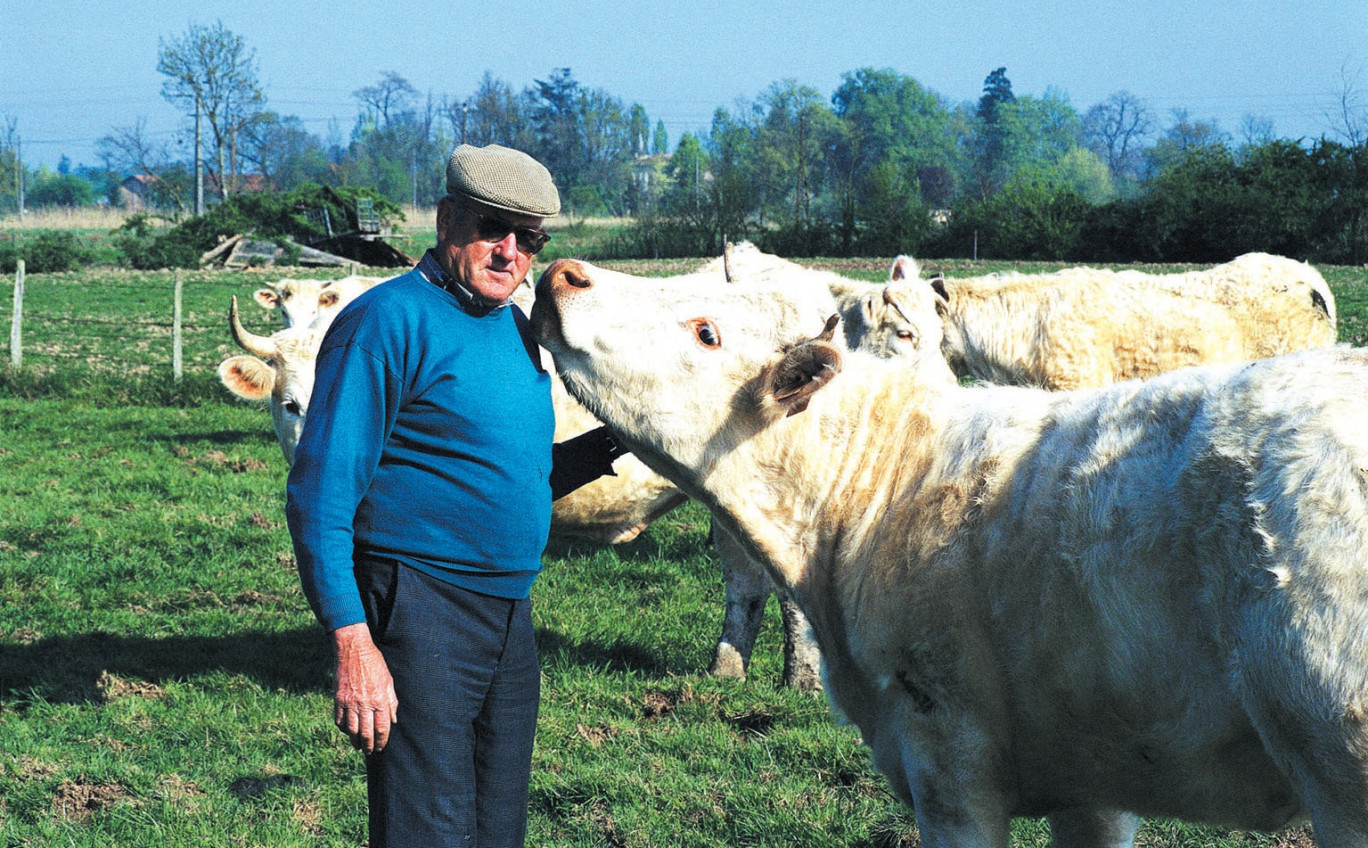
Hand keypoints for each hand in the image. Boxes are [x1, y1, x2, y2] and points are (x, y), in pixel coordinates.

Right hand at [330, 622, 398, 753]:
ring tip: (358, 746)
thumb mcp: (389, 681)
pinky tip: (348, 731)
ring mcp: (349, 702)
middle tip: (370, 752)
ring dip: (355, 741)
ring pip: (351, 730)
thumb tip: (393, 721)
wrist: (353, 650)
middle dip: (368, 746)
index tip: (381, 747)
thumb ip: (392, 702)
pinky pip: (339, 720)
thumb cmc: (374, 664)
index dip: (382, 741)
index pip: (382, 728)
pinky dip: (343, 729)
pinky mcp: (338, 699)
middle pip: (366, 733)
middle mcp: (364, 704)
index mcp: (379, 699)